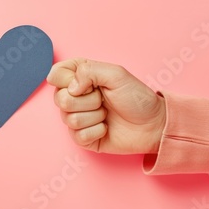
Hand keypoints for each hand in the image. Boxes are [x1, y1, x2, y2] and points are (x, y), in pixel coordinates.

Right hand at [47, 59, 165, 153]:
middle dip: (88, 101)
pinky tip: (106, 127)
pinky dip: (96, 131)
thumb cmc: (137, 98)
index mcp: (79, 77)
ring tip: (107, 113)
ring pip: (69, 118)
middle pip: (60, 99)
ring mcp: (77, 118)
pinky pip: (77, 135)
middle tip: (103, 99)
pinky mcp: (82, 138)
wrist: (153, 125)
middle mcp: (74, 97)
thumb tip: (70, 88)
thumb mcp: (116, 74)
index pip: (55, 74)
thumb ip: (88, 71)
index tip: (89, 83)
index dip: (69, 80)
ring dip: (95, 116)